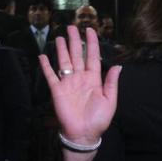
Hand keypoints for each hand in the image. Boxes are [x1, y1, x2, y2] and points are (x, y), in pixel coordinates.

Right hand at [39, 26, 120, 145]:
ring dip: (62, 49)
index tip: (90, 30)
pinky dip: (46, 66)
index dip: (92, 43)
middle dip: (75, 41)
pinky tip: (43, 56)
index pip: (92, 57)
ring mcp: (68, 83)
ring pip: (64, 61)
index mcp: (94, 79)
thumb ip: (111, 83)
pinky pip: (51, 76)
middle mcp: (80, 78)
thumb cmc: (99, 119)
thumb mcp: (110, 100)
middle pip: (77, 55)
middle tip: (71, 27)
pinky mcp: (57, 90)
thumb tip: (118, 66)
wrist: (84, 133)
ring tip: (60, 36)